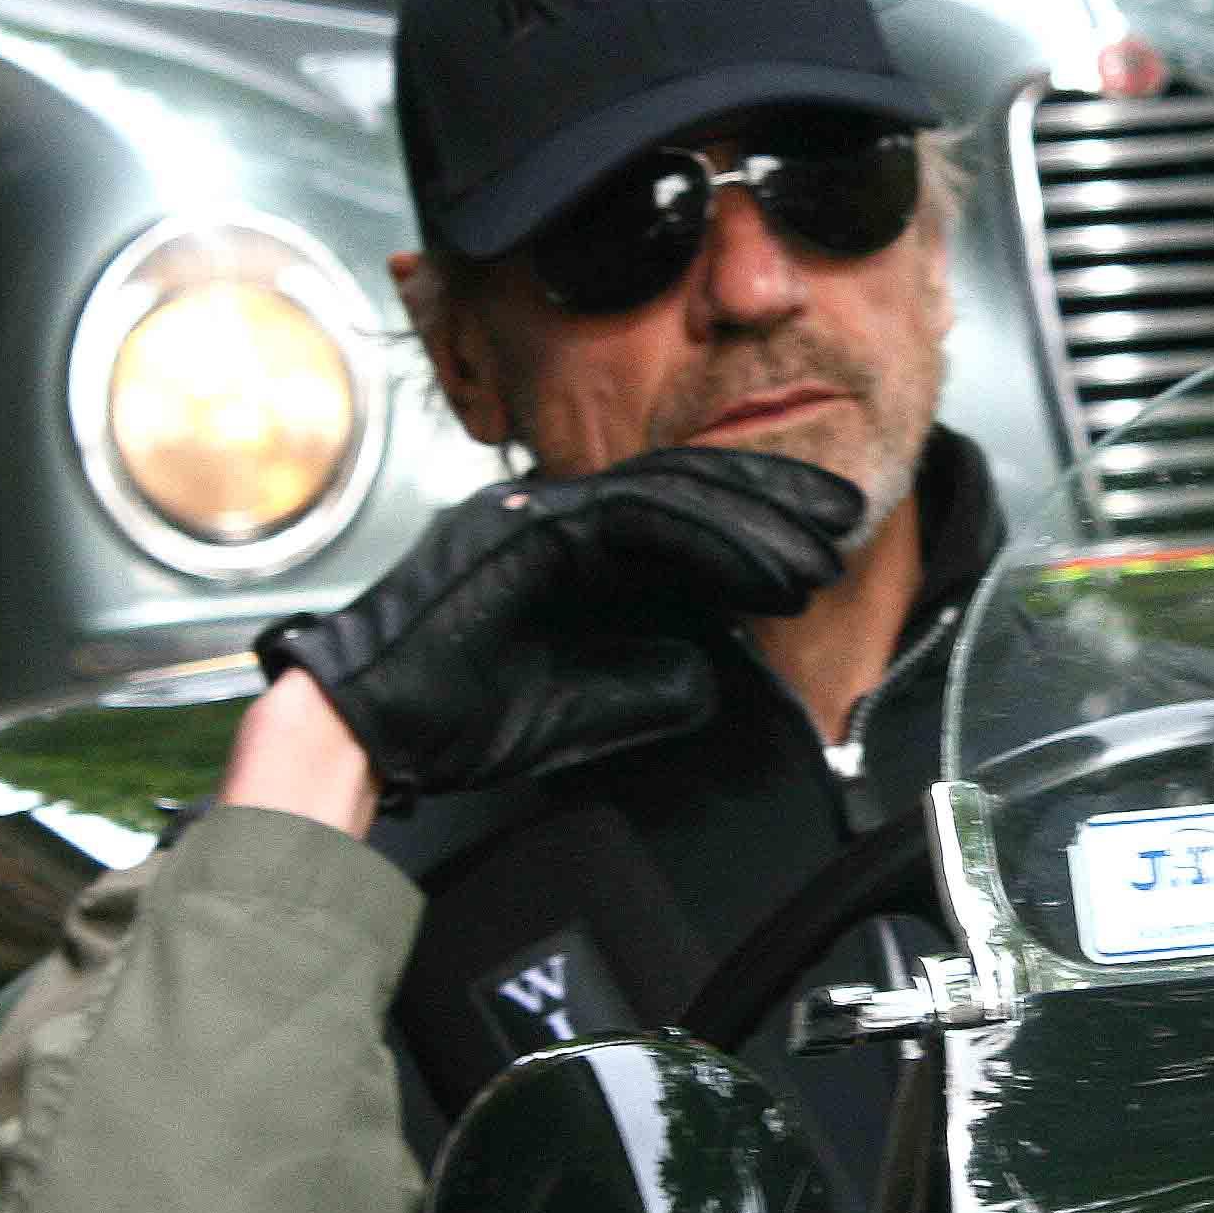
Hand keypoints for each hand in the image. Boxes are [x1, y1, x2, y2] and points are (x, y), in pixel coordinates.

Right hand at [253, 448, 862, 804]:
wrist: (368, 730)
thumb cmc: (457, 718)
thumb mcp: (586, 702)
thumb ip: (650, 680)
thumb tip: (711, 666)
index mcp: (564, 544)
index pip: (676, 510)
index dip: (755, 516)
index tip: (822, 537)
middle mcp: (552, 512)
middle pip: (684, 482)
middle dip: (773, 497)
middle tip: (845, 516)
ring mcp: (535, 511)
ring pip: (668, 490)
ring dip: (754, 521)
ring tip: (815, 554)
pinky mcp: (524, 527)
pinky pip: (632, 514)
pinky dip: (704, 535)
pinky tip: (757, 564)